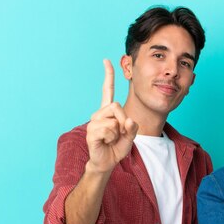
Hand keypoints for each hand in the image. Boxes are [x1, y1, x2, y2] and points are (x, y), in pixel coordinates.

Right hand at [85, 59, 138, 173]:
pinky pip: (108, 129)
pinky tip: (105, 142)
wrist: (106, 162)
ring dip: (118, 132)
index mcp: (108, 111)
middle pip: (116, 105)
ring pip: (113, 120)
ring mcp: (93, 122)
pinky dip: (111, 138)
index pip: (107, 90)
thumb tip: (129, 121)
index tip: (106, 60)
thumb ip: (132, 128)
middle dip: (123, 120)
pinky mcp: (91, 131)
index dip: (108, 76)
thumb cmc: (117, 147)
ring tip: (111, 139)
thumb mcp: (130, 136)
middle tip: (119, 133)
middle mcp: (99, 114)